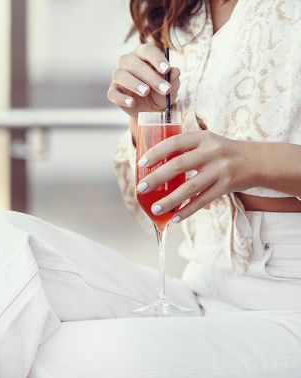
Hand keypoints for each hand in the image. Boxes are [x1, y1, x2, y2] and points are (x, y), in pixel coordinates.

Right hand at [107, 43, 179, 118]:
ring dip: (133, 83)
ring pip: (119, 74)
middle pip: (133, 62)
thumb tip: (174, 71)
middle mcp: (128, 62)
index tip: (166, 70)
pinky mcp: (113, 92)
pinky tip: (132, 102)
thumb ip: (173, 78)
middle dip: (150, 76)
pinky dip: (121, 98)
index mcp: (143, 55)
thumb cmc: (160, 91)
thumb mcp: (171, 86)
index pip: (146, 50)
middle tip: (164, 89)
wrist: (152, 110)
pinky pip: (112, 93)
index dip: (156, 58)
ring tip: (146, 92)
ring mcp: (118, 77)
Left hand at [135, 131, 256, 222]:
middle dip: (157, 178)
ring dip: (170, 200)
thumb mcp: (207, 143)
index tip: (141, 164)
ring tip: (155, 209)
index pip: (174, 142)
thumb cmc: (223, 152)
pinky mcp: (226, 186)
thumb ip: (186, 150)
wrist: (257, 161)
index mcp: (203, 138)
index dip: (156, 152)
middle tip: (141, 188)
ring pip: (190, 188)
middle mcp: (211, 152)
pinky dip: (187, 211)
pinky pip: (203, 201)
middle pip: (179, 166)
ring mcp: (220, 170)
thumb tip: (154, 165)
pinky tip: (175, 218)